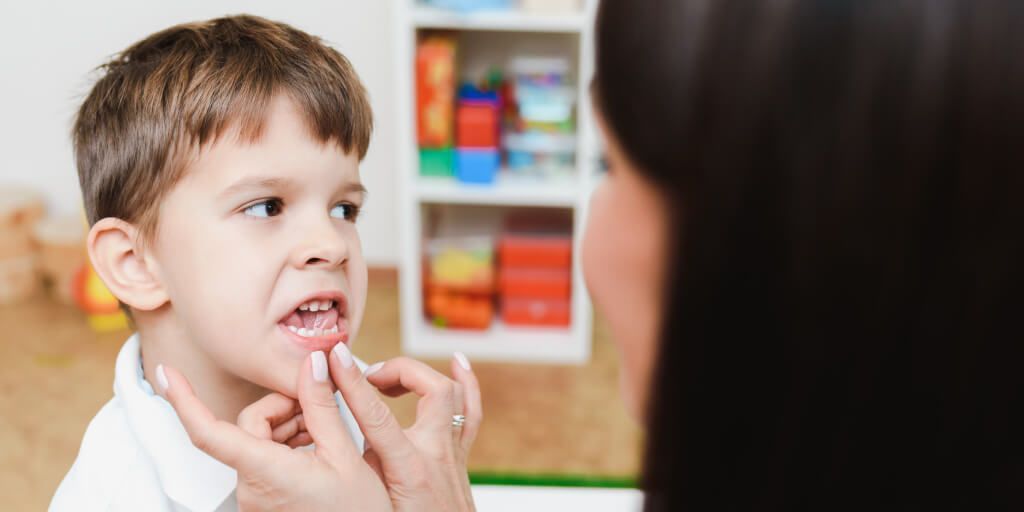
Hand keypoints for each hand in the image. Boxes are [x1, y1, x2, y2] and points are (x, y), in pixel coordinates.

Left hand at [158, 345, 480, 511]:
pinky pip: (265, 462)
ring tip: (326, 432)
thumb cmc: (359, 511)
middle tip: (317, 405)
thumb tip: (313, 364)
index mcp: (266, 472)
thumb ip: (322, 405)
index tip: (167, 374)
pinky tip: (318, 447)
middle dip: (281, 409)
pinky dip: (288, 446)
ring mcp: (256, 498)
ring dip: (288, 428)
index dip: (184, 401)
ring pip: (258, 443)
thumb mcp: (346, 454)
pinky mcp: (264, 501)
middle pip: (247, 427)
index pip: (208, 434)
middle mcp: (251, 488)